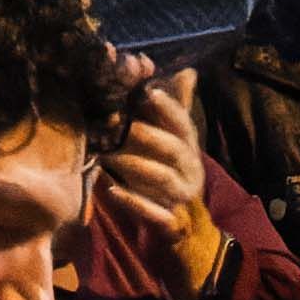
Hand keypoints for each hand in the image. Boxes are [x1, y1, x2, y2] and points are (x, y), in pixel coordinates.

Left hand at [95, 60, 225, 292]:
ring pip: (162, 179)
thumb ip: (175, 109)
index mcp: (190, 148)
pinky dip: (132, 202)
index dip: (168, 107)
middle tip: (115, 123)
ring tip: (108, 154)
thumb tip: (188, 71)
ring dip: (135, 165)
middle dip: (145, 135)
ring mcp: (183, 198)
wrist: (182, 228)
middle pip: (173, 149)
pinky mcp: (170, 223)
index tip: (147, 92)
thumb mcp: (174, 142)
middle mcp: (191, 170)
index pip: (183, 123)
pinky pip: (153, 213)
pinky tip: (110, 190)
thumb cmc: (170, 176)